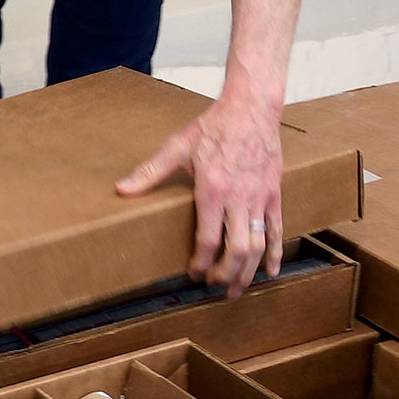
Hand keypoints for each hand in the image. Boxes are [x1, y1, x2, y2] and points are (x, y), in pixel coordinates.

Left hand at [116, 89, 284, 294]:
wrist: (252, 108)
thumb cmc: (215, 127)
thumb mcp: (178, 147)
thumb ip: (150, 172)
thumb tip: (122, 189)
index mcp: (212, 190)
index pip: (209, 239)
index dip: (201, 263)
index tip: (194, 274)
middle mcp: (239, 199)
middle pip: (237, 250)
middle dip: (226, 275)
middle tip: (215, 288)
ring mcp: (259, 198)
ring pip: (258, 245)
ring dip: (248, 272)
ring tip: (237, 290)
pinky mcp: (274, 194)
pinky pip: (277, 229)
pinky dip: (275, 253)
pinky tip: (271, 271)